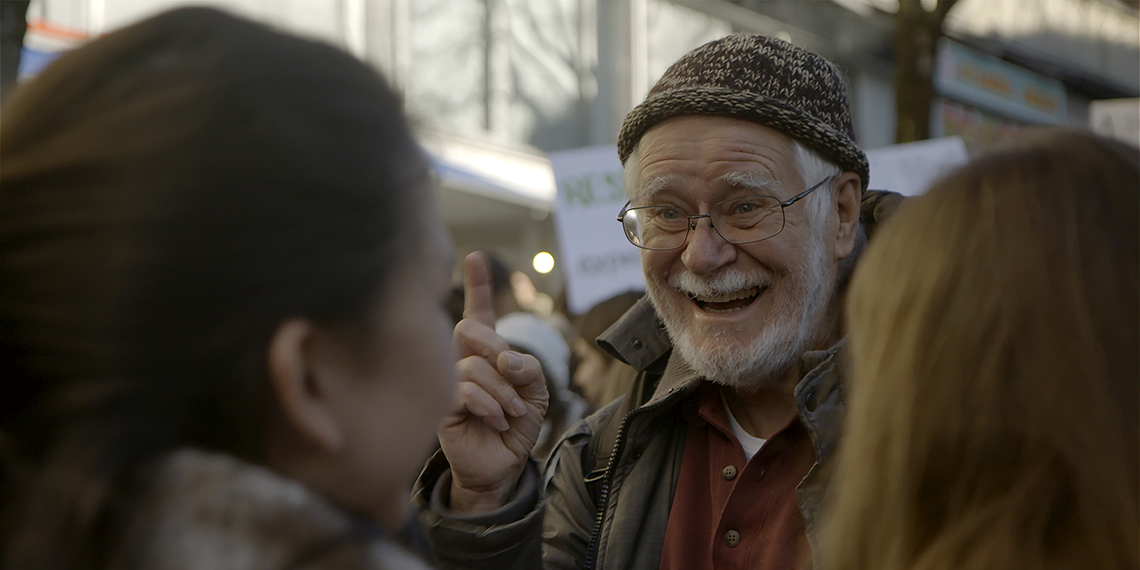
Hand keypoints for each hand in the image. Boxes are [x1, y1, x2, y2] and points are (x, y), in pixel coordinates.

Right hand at [437, 252, 548, 513]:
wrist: (503, 465)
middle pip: (470, 331)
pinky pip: (463, 390)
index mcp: (484, 353)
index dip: (478, 285)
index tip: (476, 256)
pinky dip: (488, 405)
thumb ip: (529, 368)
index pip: (478, 314)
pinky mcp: (440, 405)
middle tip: (515, 382)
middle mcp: (460, 361)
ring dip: (502, 392)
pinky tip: (496, 421)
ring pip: (473, 366)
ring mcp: (447, 381)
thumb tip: (505, 359)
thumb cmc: (515, 426)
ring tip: (511, 414)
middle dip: (500, 354)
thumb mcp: (536, 393)